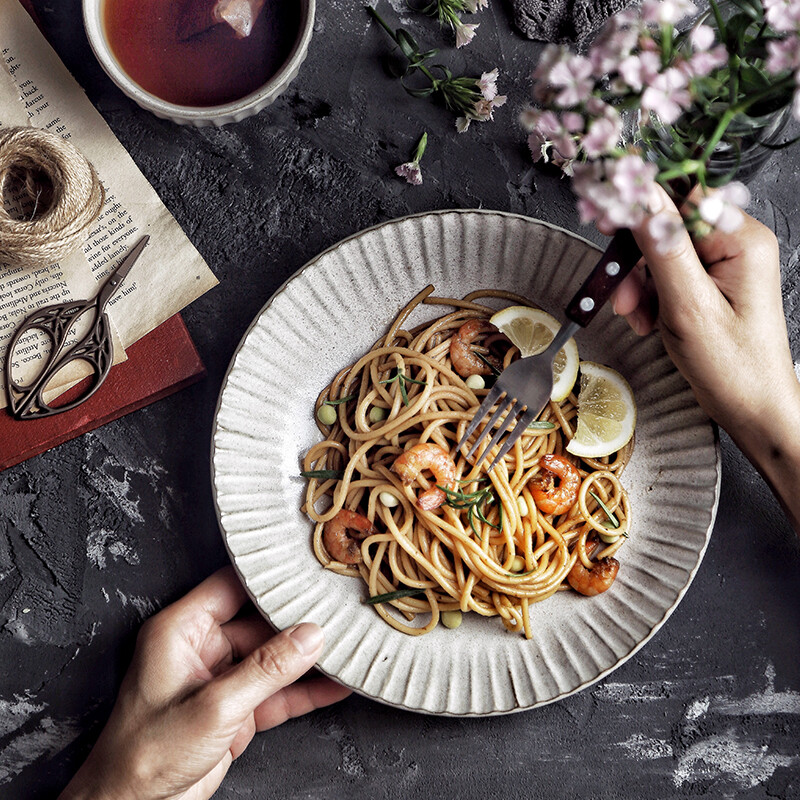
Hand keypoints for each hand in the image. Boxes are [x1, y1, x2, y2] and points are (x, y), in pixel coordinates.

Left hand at [59, 567, 350, 799]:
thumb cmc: (144, 757)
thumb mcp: (214, 706)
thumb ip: (266, 670)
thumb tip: (309, 637)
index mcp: (181, 631)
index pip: (231, 586)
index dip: (268, 579)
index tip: (306, 572)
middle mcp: (201, 649)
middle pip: (259, 623)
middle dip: (298, 622)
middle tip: (338, 614)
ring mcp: (220, 681)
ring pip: (273, 659)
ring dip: (307, 659)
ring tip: (346, 648)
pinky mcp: (234, 711)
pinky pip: (276, 693)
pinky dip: (305, 691)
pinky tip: (335, 685)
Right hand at [612, 184, 799, 530]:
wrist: (751, 407)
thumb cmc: (733, 365)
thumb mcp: (688, 304)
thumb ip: (662, 248)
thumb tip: (640, 199)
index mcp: (741, 239)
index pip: (681, 200)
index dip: (641, 214)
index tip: (612, 231)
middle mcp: (735, 244)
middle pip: (666, 229)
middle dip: (638, 264)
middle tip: (625, 297)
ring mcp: (722, 266)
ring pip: (660, 255)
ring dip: (640, 286)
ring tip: (639, 317)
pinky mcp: (709, 285)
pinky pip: (666, 276)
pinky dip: (649, 298)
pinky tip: (647, 320)